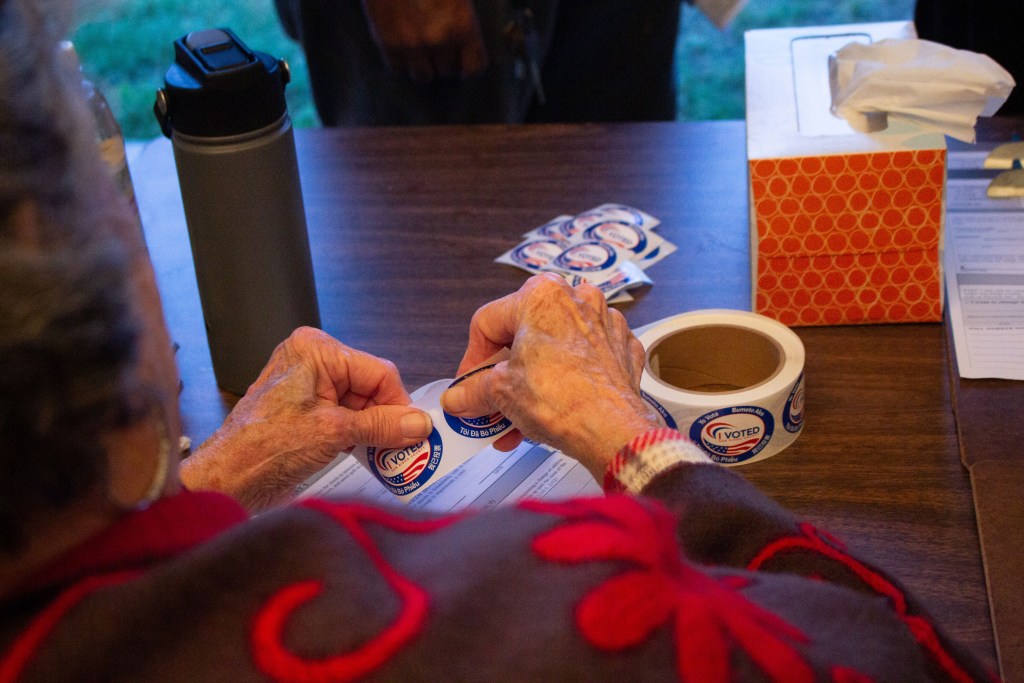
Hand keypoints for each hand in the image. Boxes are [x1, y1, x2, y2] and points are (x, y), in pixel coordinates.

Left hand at [179, 327, 431, 510]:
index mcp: (316, 350)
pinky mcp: (304, 410)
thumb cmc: (265, 449)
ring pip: (359, 404)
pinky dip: (357, 434)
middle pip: (370, 387)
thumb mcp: (334, 433)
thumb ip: (382, 426)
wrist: (226, 481)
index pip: (378, 371)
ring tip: (383, 455)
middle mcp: (311, 360)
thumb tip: (419, 424)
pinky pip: (344, 416)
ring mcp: (307, 385)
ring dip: (372, 430)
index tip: (414, 432)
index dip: (398, 403)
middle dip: (384, 418)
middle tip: (400, 449)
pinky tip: (365, 453)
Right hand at [361, 0, 487, 81]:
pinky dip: (401, 61)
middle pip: (448, 71)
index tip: (466, 66)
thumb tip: (464, 37)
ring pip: (423, 75)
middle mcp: (439, 40)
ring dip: (423, 65)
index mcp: (463, 25)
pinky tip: (402, 47)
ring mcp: (411, 44)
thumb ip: (463, 17)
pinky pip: (397, 68)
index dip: (471, 68)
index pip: (475, 67)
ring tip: (420, 50)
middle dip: (446, 61)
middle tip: (441, 49)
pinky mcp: (386, 42)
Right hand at [441, 274, 660, 479]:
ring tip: (519, 415)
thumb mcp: (499, 393)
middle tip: (492, 401)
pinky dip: (567, 381)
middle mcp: (577, 299)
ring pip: (554, 349)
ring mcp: (604, 323)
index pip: (488, 322)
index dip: (471, 358)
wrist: (612, 430)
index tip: (468, 384)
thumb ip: (472, 391)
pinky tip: (555, 408)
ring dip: (533, 381)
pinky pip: (583, 361)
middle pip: (523, 335)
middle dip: (504, 374)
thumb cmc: (562, 399)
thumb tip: (458, 398)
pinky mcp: (622, 349)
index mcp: (541, 295)